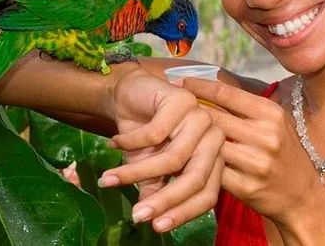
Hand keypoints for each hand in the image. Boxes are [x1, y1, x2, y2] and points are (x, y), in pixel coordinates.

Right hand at [99, 70, 224, 231]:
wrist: (128, 97)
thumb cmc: (145, 136)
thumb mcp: (149, 170)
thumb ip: (156, 192)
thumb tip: (152, 221)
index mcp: (214, 158)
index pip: (208, 193)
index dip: (183, 213)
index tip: (157, 227)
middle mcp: (214, 138)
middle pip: (195, 178)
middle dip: (163, 199)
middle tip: (137, 215)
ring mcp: (202, 117)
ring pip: (174, 158)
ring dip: (137, 172)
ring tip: (110, 178)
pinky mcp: (183, 100)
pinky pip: (156, 133)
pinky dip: (131, 142)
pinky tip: (115, 142)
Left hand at [176, 77, 323, 226]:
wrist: (301, 196)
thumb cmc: (284, 152)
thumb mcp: (274, 123)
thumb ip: (247, 107)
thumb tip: (210, 84)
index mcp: (271, 113)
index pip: (226, 93)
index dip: (198, 85)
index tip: (177, 81)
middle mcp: (265, 135)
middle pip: (213, 117)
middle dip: (187, 110)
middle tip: (166, 105)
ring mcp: (256, 162)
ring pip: (209, 144)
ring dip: (187, 138)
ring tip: (169, 130)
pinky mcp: (246, 187)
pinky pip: (212, 171)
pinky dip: (196, 163)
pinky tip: (182, 158)